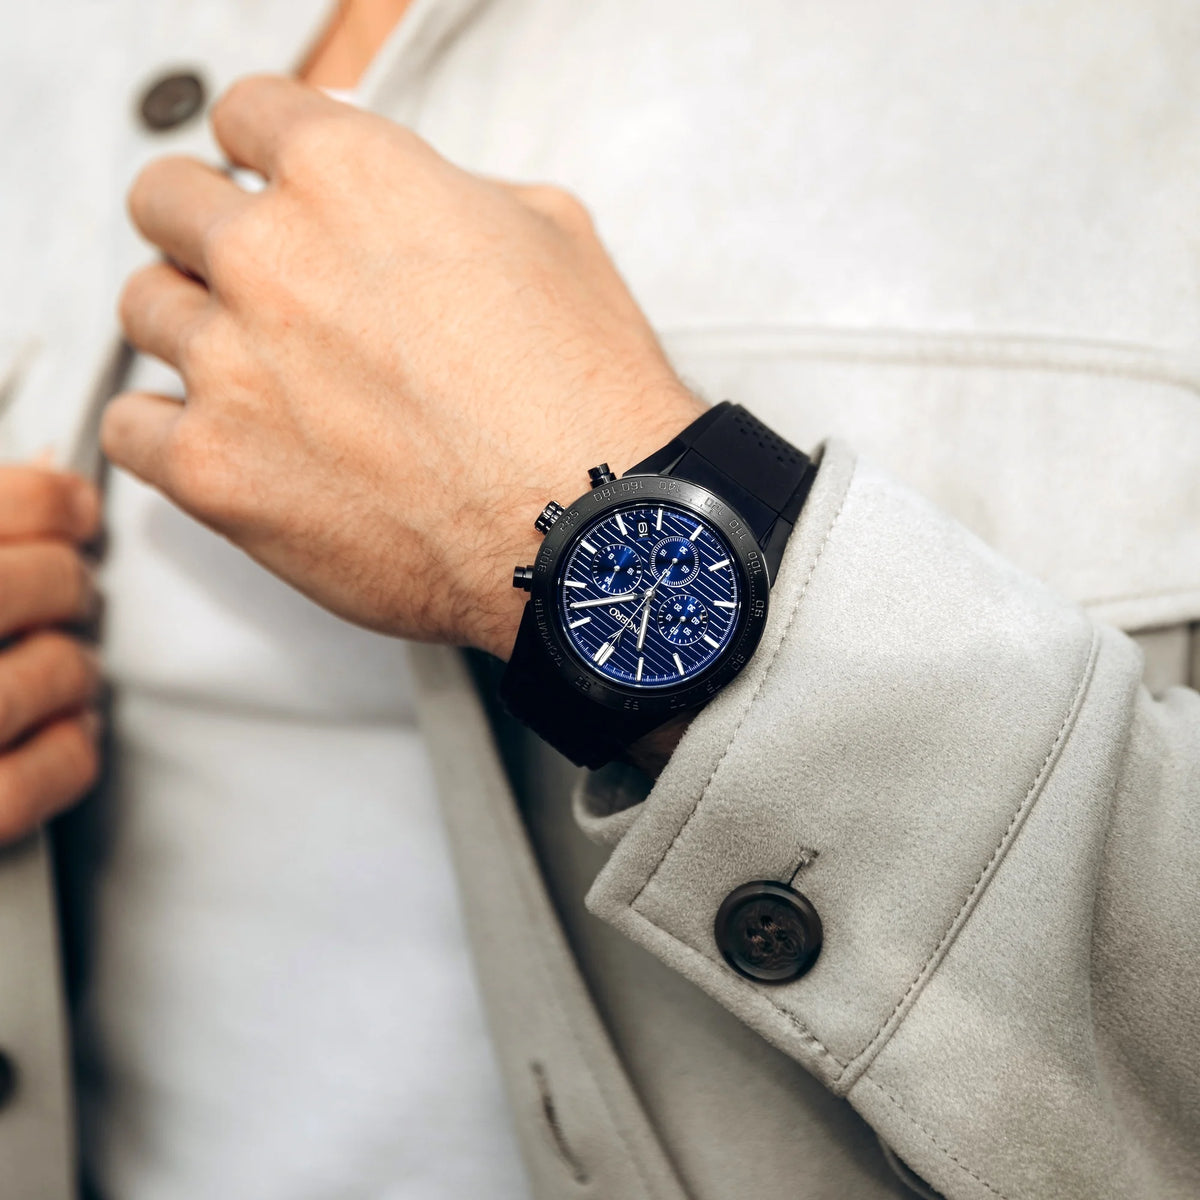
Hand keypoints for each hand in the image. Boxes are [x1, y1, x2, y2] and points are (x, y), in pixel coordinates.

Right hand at [0, 467, 101, 844]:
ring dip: (72, 669)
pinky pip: (59, 767)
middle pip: (51, 583)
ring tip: (53, 669)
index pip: (10, 506)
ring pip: (66, 670)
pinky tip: (59, 733)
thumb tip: (41, 478)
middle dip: (67, 587)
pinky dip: (72, 749)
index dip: (54, 502)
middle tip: (58, 595)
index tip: (73, 511)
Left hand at [105, 76, 703, 659]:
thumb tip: (417, 207)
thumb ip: (453, 195)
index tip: (272, 187)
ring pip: (145, 310)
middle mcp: (270, 256)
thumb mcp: (553, 238)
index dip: (265, 153)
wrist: (585, 528)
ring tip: (259, 375)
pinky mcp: (214, 468)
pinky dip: (166, 431)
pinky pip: (131, 428)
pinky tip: (224, 440)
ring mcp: (230, 364)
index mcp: (350, 175)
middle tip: (259, 283)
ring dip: (194, 331)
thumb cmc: (584, 396)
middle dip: (209, 232)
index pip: (246, 114)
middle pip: (167, 202)